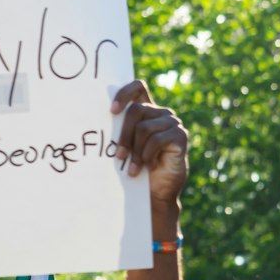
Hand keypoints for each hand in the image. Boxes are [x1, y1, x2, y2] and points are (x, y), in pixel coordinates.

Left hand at [111, 80, 187, 207]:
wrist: (159, 191)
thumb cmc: (139, 169)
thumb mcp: (126, 148)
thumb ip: (120, 132)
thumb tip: (98, 123)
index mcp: (147, 111)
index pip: (137, 87)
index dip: (124, 93)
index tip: (112, 111)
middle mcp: (160, 113)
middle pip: (136, 110)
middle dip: (123, 135)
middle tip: (118, 156)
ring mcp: (172, 123)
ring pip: (144, 128)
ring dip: (135, 152)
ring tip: (133, 170)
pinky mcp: (180, 135)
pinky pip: (157, 140)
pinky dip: (148, 156)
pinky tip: (149, 166)